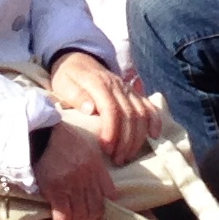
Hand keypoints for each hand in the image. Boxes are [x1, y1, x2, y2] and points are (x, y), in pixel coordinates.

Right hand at [34, 121, 115, 219]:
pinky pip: (63, 216)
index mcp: (97, 166)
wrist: (40, 134)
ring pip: (80, 216)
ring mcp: (73, 184)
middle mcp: (88, 177)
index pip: (109, 196)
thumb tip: (98, 189)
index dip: (102, 212)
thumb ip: (94, 167)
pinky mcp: (56, 190)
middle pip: (95, 210)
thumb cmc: (61, 140)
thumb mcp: (86, 148)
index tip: (95, 218)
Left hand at [48, 48, 153, 164]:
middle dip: (126, 141)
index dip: (111, 131)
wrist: (78, 59)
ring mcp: (128, 89)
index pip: (111, 109)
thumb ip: (76, 96)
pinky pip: (149, 106)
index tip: (106, 149)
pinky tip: (153, 136)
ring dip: (137, 137)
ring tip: (127, 155)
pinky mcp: (133, 93)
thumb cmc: (68, 76)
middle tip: (117, 159)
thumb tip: (90, 109)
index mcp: (99, 84)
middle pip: (129, 115)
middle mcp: (118, 86)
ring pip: (141, 113)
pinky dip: (154, 121)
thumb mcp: (63, 84)